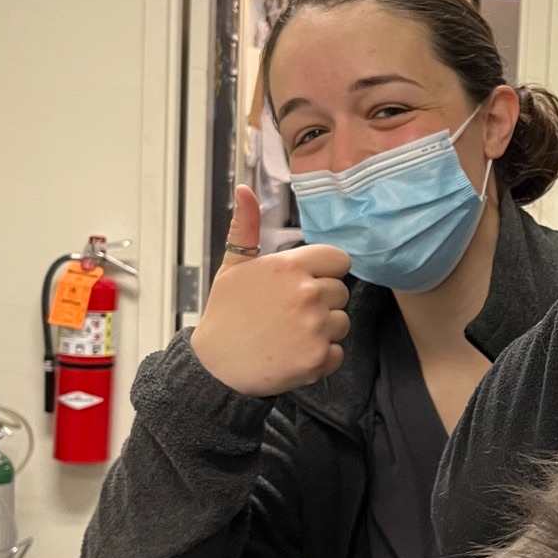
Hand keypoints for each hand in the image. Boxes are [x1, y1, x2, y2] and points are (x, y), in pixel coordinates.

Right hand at [190, 186, 351, 396]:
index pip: (339, 260)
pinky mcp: (318, 358)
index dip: (326, 272)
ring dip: (323, 332)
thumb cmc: (226, 314)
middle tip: (289, 315)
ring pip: (342, 323)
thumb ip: (246, 228)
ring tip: (289, 335)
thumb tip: (244, 189)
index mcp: (289, 267)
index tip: (305, 285)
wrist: (215, 367)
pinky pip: (338, 353)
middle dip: (321, 303)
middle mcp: (307, 294)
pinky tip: (293, 355)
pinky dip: (321, 358)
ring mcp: (315, 328)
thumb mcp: (233, 267)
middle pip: (341, 293)